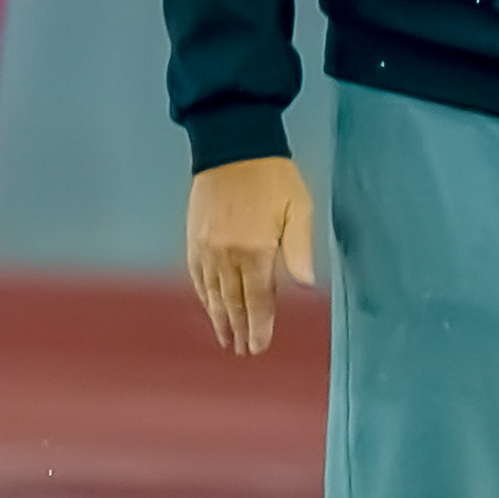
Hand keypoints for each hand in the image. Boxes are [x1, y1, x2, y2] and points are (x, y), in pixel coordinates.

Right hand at [187, 155, 316, 354]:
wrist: (232, 146)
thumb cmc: (272, 176)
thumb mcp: (298, 207)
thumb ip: (299, 248)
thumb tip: (305, 284)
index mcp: (257, 251)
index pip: (259, 299)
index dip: (259, 326)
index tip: (258, 347)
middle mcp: (228, 256)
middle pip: (234, 302)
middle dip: (239, 328)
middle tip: (243, 351)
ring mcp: (207, 248)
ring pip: (212, 293)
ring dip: (219, 318)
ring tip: (225, 338)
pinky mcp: (193, 238)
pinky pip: (196, 275)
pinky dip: (202, 295)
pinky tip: (207, 305)